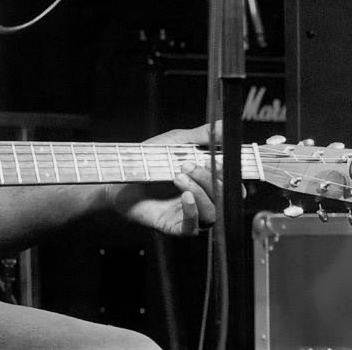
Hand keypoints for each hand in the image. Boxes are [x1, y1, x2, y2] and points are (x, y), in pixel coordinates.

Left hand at [105, 121, 219, 236]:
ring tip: (178, 177)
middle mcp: (202, 200)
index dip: (228, 174)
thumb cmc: (148, 159)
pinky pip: (192, 227)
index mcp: (206, 182)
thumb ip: (201, 136)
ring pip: (211, 213)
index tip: (215, 159)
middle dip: (210, 180)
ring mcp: (189, 215)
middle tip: (188, 165)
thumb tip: (223, 125)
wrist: (120, 175)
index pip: (231, 184)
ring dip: (200, 193)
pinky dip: (192, 211)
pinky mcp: (174, 226)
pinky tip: (185, 196)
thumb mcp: (176, 142)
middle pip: (223, 198)